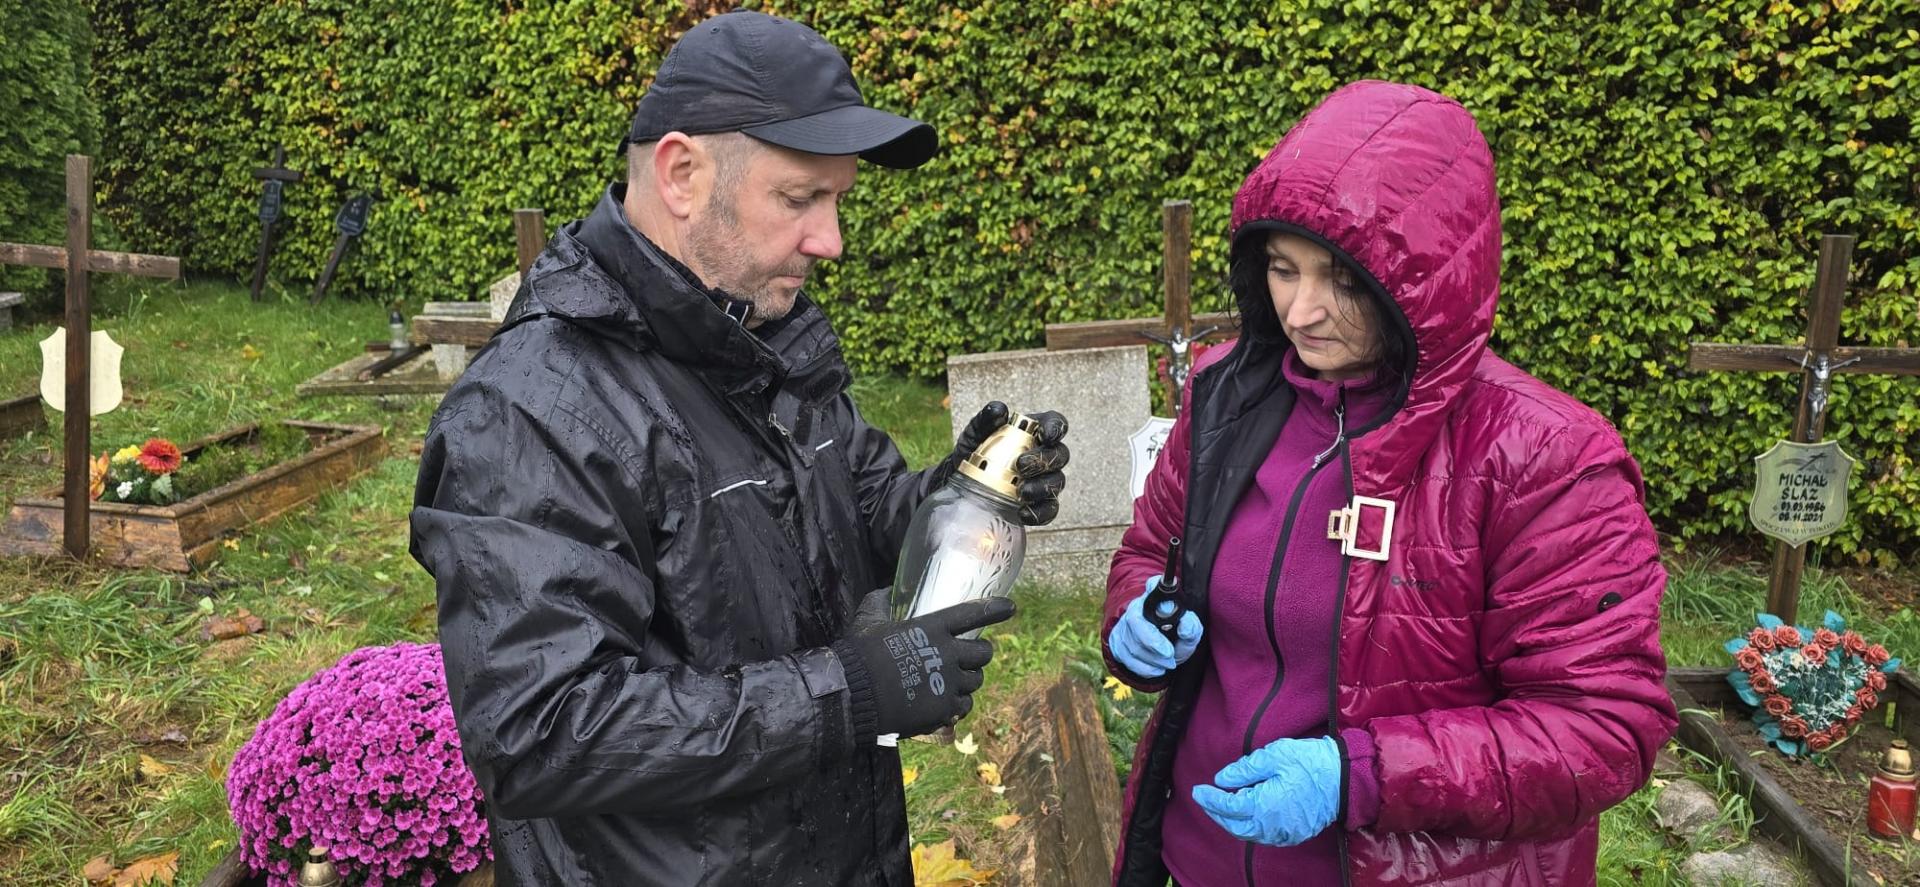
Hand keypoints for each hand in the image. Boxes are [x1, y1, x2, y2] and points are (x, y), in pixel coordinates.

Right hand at [835, 596, 1014, 737]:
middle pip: (983, 653)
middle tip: (973, 656)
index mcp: (931, 628)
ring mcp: (947, 682)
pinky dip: (959, 702)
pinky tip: (948, 702)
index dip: (994, 609)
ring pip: (976, 680)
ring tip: (957, 680)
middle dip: (981, 653)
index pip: (972, 614)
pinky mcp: (944, 708)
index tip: (1010, 608)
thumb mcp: (868, 620)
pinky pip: (965, 704)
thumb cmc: (858, 655)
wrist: (852, 696)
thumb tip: (888, 590)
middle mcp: (946, 654)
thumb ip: (881, 602)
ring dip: (970, 678)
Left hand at [939, 402, 1070, 525]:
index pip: (1056, 424)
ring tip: (1021, 492)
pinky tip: (1023, 512)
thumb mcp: (975, 433)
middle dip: (1044, 461)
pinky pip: (1049, 509)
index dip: (1056, 428)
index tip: (1046, 435)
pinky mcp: (1040, 504)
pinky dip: (1039, 512)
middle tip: (1021, 465)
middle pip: (1060, 455)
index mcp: (1035, 431)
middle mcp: (1045, 454)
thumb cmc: (974, 450)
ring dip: (1042, 487)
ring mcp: (1045, 480)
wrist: (962, 482)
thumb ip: (986, 419)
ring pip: (1057, 482)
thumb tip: (1000, 410)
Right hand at [1107, 577, 1202, 678]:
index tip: (1157, 588)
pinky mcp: (1116, 644)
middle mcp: (1136, 608)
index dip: (1154, 586)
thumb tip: (1186, 624)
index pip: (1152, 586)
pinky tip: (1157, 669)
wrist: (1160, 652)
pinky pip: (1127, 658)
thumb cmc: (1176, 637)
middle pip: (1135, 621)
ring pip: (1132, 644)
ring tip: (1168, 663)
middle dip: (1153, 642)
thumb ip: (1191, 627)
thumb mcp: (1188, 632)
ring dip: (1153, 659)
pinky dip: (1144, 668)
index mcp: (1155, 599)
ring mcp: (1123, 626)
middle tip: (1170, 654)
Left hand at [1191, 736, 1340, 846]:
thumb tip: (1222, 779)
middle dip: (1217, 814)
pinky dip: (1250, 828)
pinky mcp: (1295, 834)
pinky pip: (1265, 836)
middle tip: (1206, 800)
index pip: (1228, 806)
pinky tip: (1247, 816)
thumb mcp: (1274, 755)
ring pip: (1249, 834)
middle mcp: (1272, 825)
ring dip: (1233, 823)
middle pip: (1235, 826)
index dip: (1210, 799)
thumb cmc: (1311, 762)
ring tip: (1223, 807)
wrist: (1347, 778)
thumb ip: (1244, 769)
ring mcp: (1285, 833)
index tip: (1198, 790)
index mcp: (1264, 805)